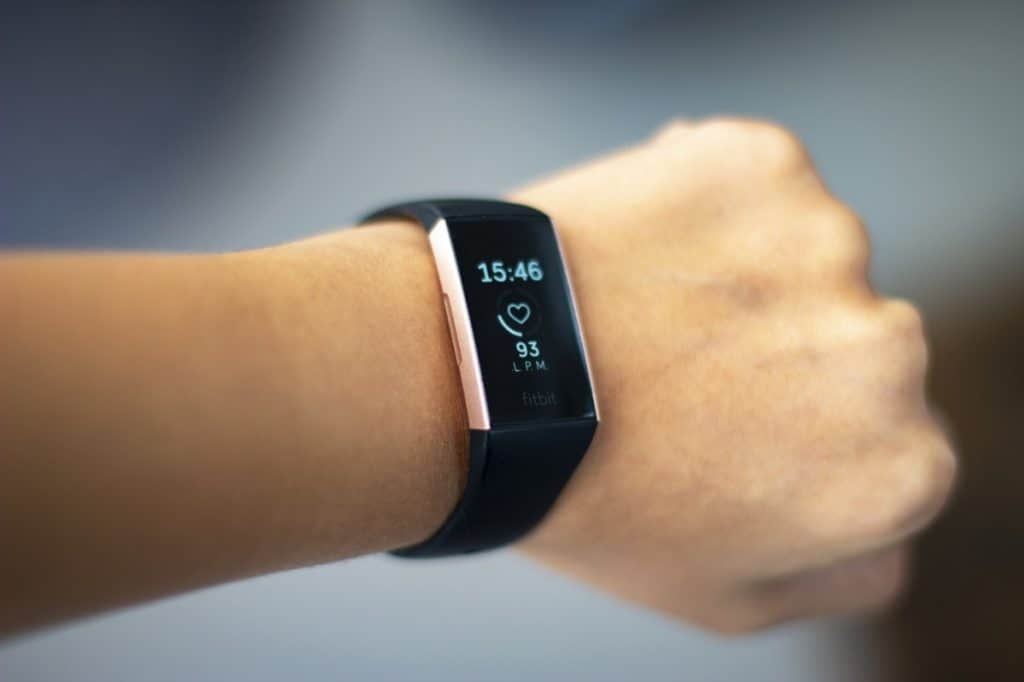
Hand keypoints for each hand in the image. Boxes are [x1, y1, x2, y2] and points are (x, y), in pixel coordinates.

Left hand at [512, 119, 956, 632]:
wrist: (476, 381)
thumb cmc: (589, 499)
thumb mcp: (729, 595)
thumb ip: (839, 568)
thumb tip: (876, 523)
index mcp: (898, 467)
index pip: (885, 439)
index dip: (800, 435)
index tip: (734, 432)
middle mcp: (887, 351)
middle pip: (852, 342)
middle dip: (785, 355)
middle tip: (681, 373)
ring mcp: (828, 243)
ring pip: (806, 255)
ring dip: (745, 273)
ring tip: (646, 311)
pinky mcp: (765, 162)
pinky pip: (755, 180)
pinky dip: (706, 200)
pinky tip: (640, 247)